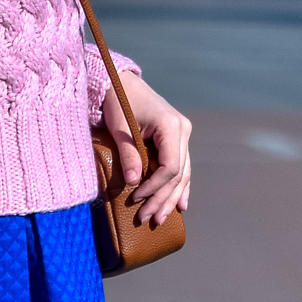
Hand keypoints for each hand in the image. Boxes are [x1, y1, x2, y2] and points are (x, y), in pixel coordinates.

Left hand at [101, 72, 191, 225]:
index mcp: (171, 126)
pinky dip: (180, 186)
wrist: (122, 82)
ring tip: (161, 219)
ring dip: (172, 197)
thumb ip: (128, 155)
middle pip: (178, 174)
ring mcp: (182, 135)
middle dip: (163, 199)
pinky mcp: (177, 139)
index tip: (137, 199)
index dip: (155, 187)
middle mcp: (182, 130)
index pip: (170, 167)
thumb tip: (133, 183)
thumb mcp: (119, 128)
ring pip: (183, 173)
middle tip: (148, 219)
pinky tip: (181, 204)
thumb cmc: (118, 101)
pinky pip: (182, 167)